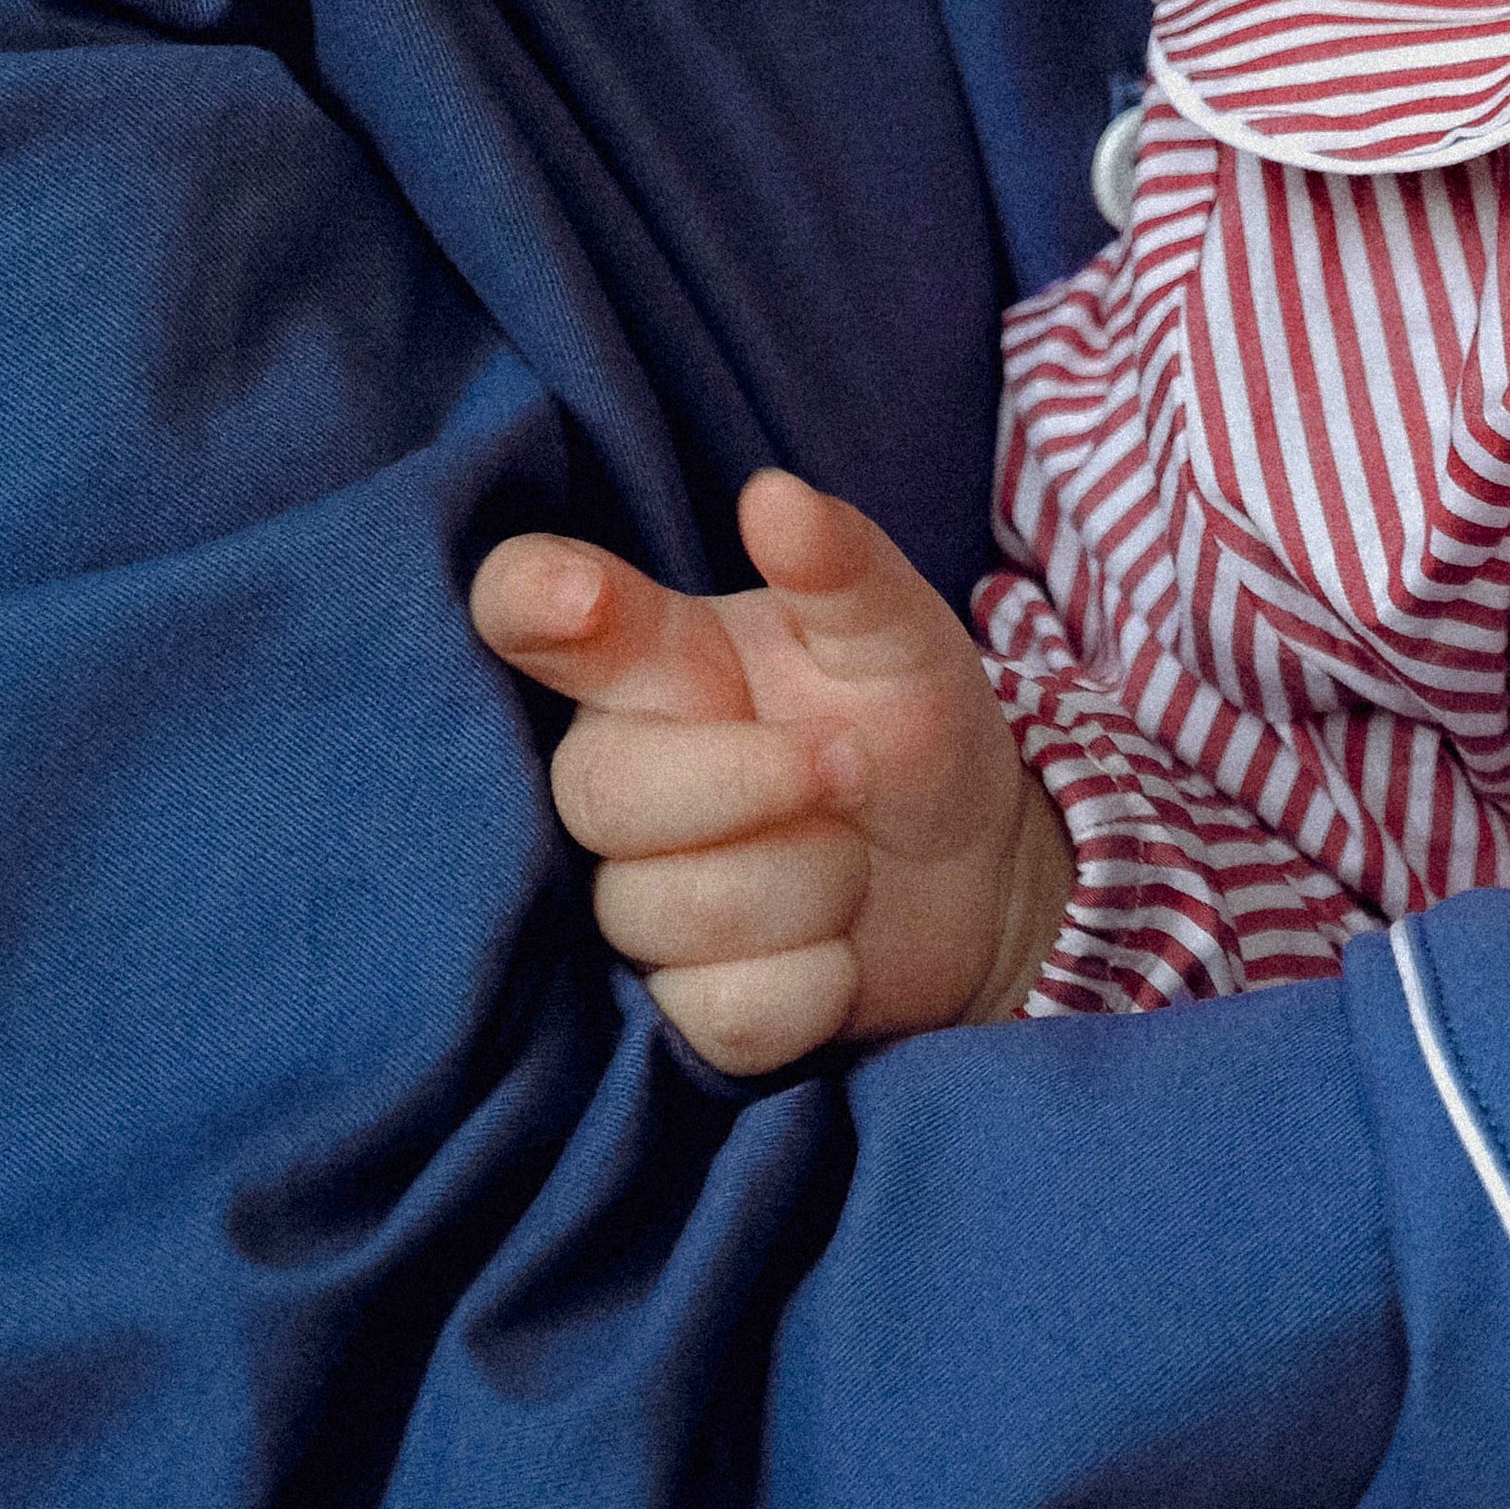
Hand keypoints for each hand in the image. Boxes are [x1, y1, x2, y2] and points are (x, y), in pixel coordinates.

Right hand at [468, 471, 1072, 1072]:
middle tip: (851, 765)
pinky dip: (820, 980)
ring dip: (813, 882)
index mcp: (649, 664)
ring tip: (855, 854)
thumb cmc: (910, 725)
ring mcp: (636, 901)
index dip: (531, 604)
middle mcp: (616, 778)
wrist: (982, 870)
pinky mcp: (684, 1010)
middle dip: (754, 782)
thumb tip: (774, 496)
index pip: (527, 613)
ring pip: (671, 913)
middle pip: (599, 796)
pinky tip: (844, 942)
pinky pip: (723, 1011)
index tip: (574, 598)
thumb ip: (840, 565)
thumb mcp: (900, 634)